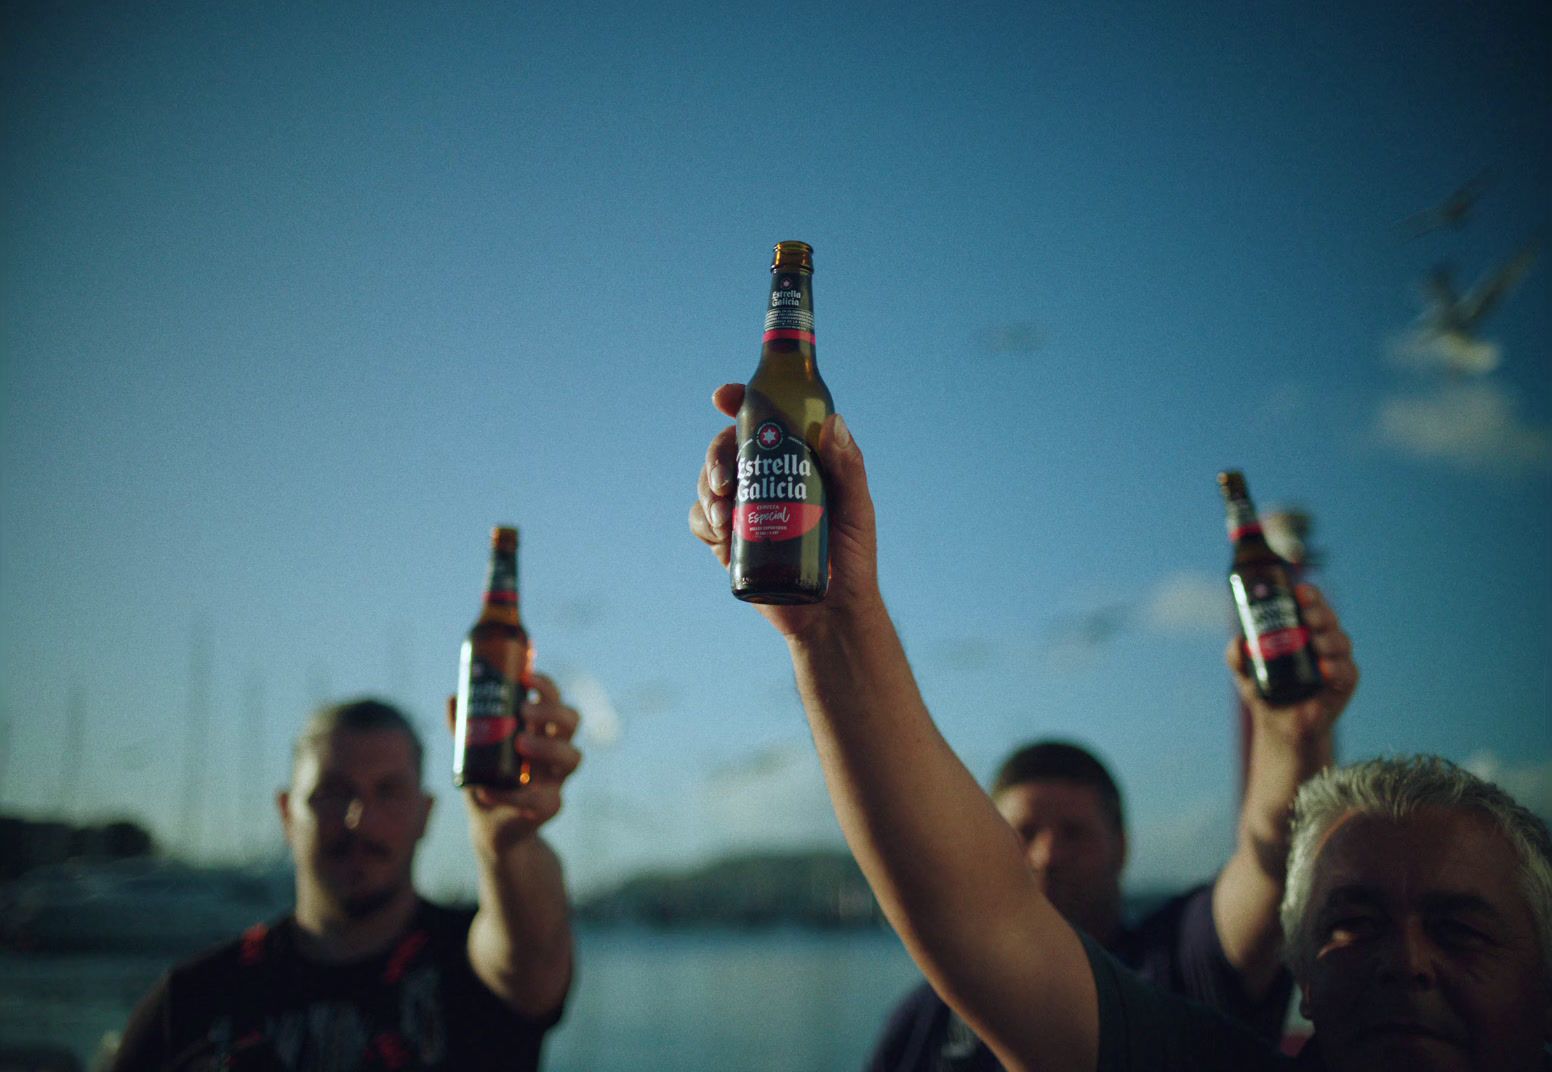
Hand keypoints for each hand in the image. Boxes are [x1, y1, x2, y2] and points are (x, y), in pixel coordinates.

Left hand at [445, 673, 581, 855]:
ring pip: (573, 757)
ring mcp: (557, 779)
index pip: (556, 700)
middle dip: (552, 711)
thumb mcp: (472, 752)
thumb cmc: (488, 781)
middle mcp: (555, 751)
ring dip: (548, 746)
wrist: (492, 828)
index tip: (526, 678)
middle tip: (524, 711)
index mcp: (542, 731)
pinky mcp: (549, 807)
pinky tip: (486, 790)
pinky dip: (511, 795)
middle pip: (572, 721)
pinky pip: (542, 800)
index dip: (547, 687)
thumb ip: (464, 728)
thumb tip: (452, 698)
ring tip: (520, 744)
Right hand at [688, 383, 882, 637]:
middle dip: (716, 456)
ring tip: (724, 517)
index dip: (739, 402)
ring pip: (708, 482)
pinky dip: (704, 523)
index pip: (764, 420)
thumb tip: (833, 422)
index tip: (723, 398)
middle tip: (725, 481)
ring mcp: (745, 509)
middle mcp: (766, 480)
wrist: (831, 616)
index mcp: (795, 462)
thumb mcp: (857, 511)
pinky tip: (723, 537)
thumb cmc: (852, 560)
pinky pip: (701, 521)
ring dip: (706, 490)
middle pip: (727, 448)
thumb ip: (849, 468)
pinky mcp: (730, 541)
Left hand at [1226, 583, 1357, 743]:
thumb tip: (1238, 640)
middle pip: (1329, 618)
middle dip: (1320, 613)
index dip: (1310, 595)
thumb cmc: (1265, 692)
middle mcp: (1323, 641)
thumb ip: (1236, 655)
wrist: (1279, 727)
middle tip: (1307, 617)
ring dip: (1329, 638)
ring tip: (1315, 643)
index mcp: (1303, 631)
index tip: (1299, 592)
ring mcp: (1336, 661)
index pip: (1311, 605)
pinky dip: (1337, 667)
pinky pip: (1347, 671)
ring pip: (1341, 641)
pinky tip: (1325, 667)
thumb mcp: (1244, 672)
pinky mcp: (1345, 684)